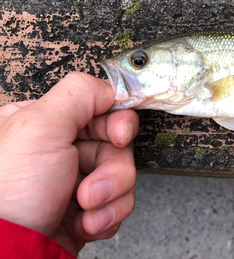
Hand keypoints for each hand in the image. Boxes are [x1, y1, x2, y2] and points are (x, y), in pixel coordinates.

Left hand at [0, 72, 138, 255]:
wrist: (10, 254)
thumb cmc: (8, 195)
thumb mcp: (39, 128)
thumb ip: (78, 94)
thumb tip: (110, 89)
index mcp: (48, 123)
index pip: (101, 109)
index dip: (118, 122)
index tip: (120, 135)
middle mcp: (62, 150)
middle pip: (117, 145)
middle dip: (112, 170)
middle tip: (90, 187)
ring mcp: (75, 181)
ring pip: (123, 175)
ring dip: (111, 196)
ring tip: (85, 209)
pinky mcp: (87, 209)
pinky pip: (119, 203)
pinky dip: (107, 216)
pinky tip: (86, 223)